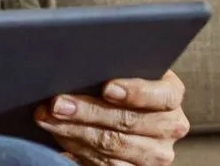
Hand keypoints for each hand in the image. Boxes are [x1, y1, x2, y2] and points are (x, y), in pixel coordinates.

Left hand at [34, 71, 189, 165]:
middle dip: (88, 112)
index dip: (134, 92)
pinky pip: (106, 165)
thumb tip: (81, 63)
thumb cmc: (119, 80)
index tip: (106, 88)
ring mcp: (155, 154)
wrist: (124, 111)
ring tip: (48, 118)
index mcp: (171, 95)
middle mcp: (169, 127)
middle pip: (128, 122)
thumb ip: (113, 65)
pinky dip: (77, 149)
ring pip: (112, 146)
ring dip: (74, 131)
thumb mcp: (125, 69)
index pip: (160, 95)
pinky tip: (59, 136)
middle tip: (58, 103)